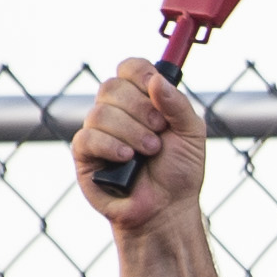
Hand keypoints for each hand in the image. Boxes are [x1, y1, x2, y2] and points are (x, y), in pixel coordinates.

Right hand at [71, 56, 207, 230]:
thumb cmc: (179, 171)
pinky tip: (127, 158)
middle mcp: (117, 111)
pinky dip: (111, 145)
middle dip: (140, 109)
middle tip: (160, 131)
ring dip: (131, 133)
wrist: (167, 208)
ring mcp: (99, 131)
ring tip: (149, 152)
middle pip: (112, 87)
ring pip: (100, 113)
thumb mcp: (191, 134)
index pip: (130, 68)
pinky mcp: (85, 154)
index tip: (154, 88)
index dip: (139, 73)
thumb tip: (156, 79)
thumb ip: (177, 104)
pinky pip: (88, 137)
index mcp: (142, 100)